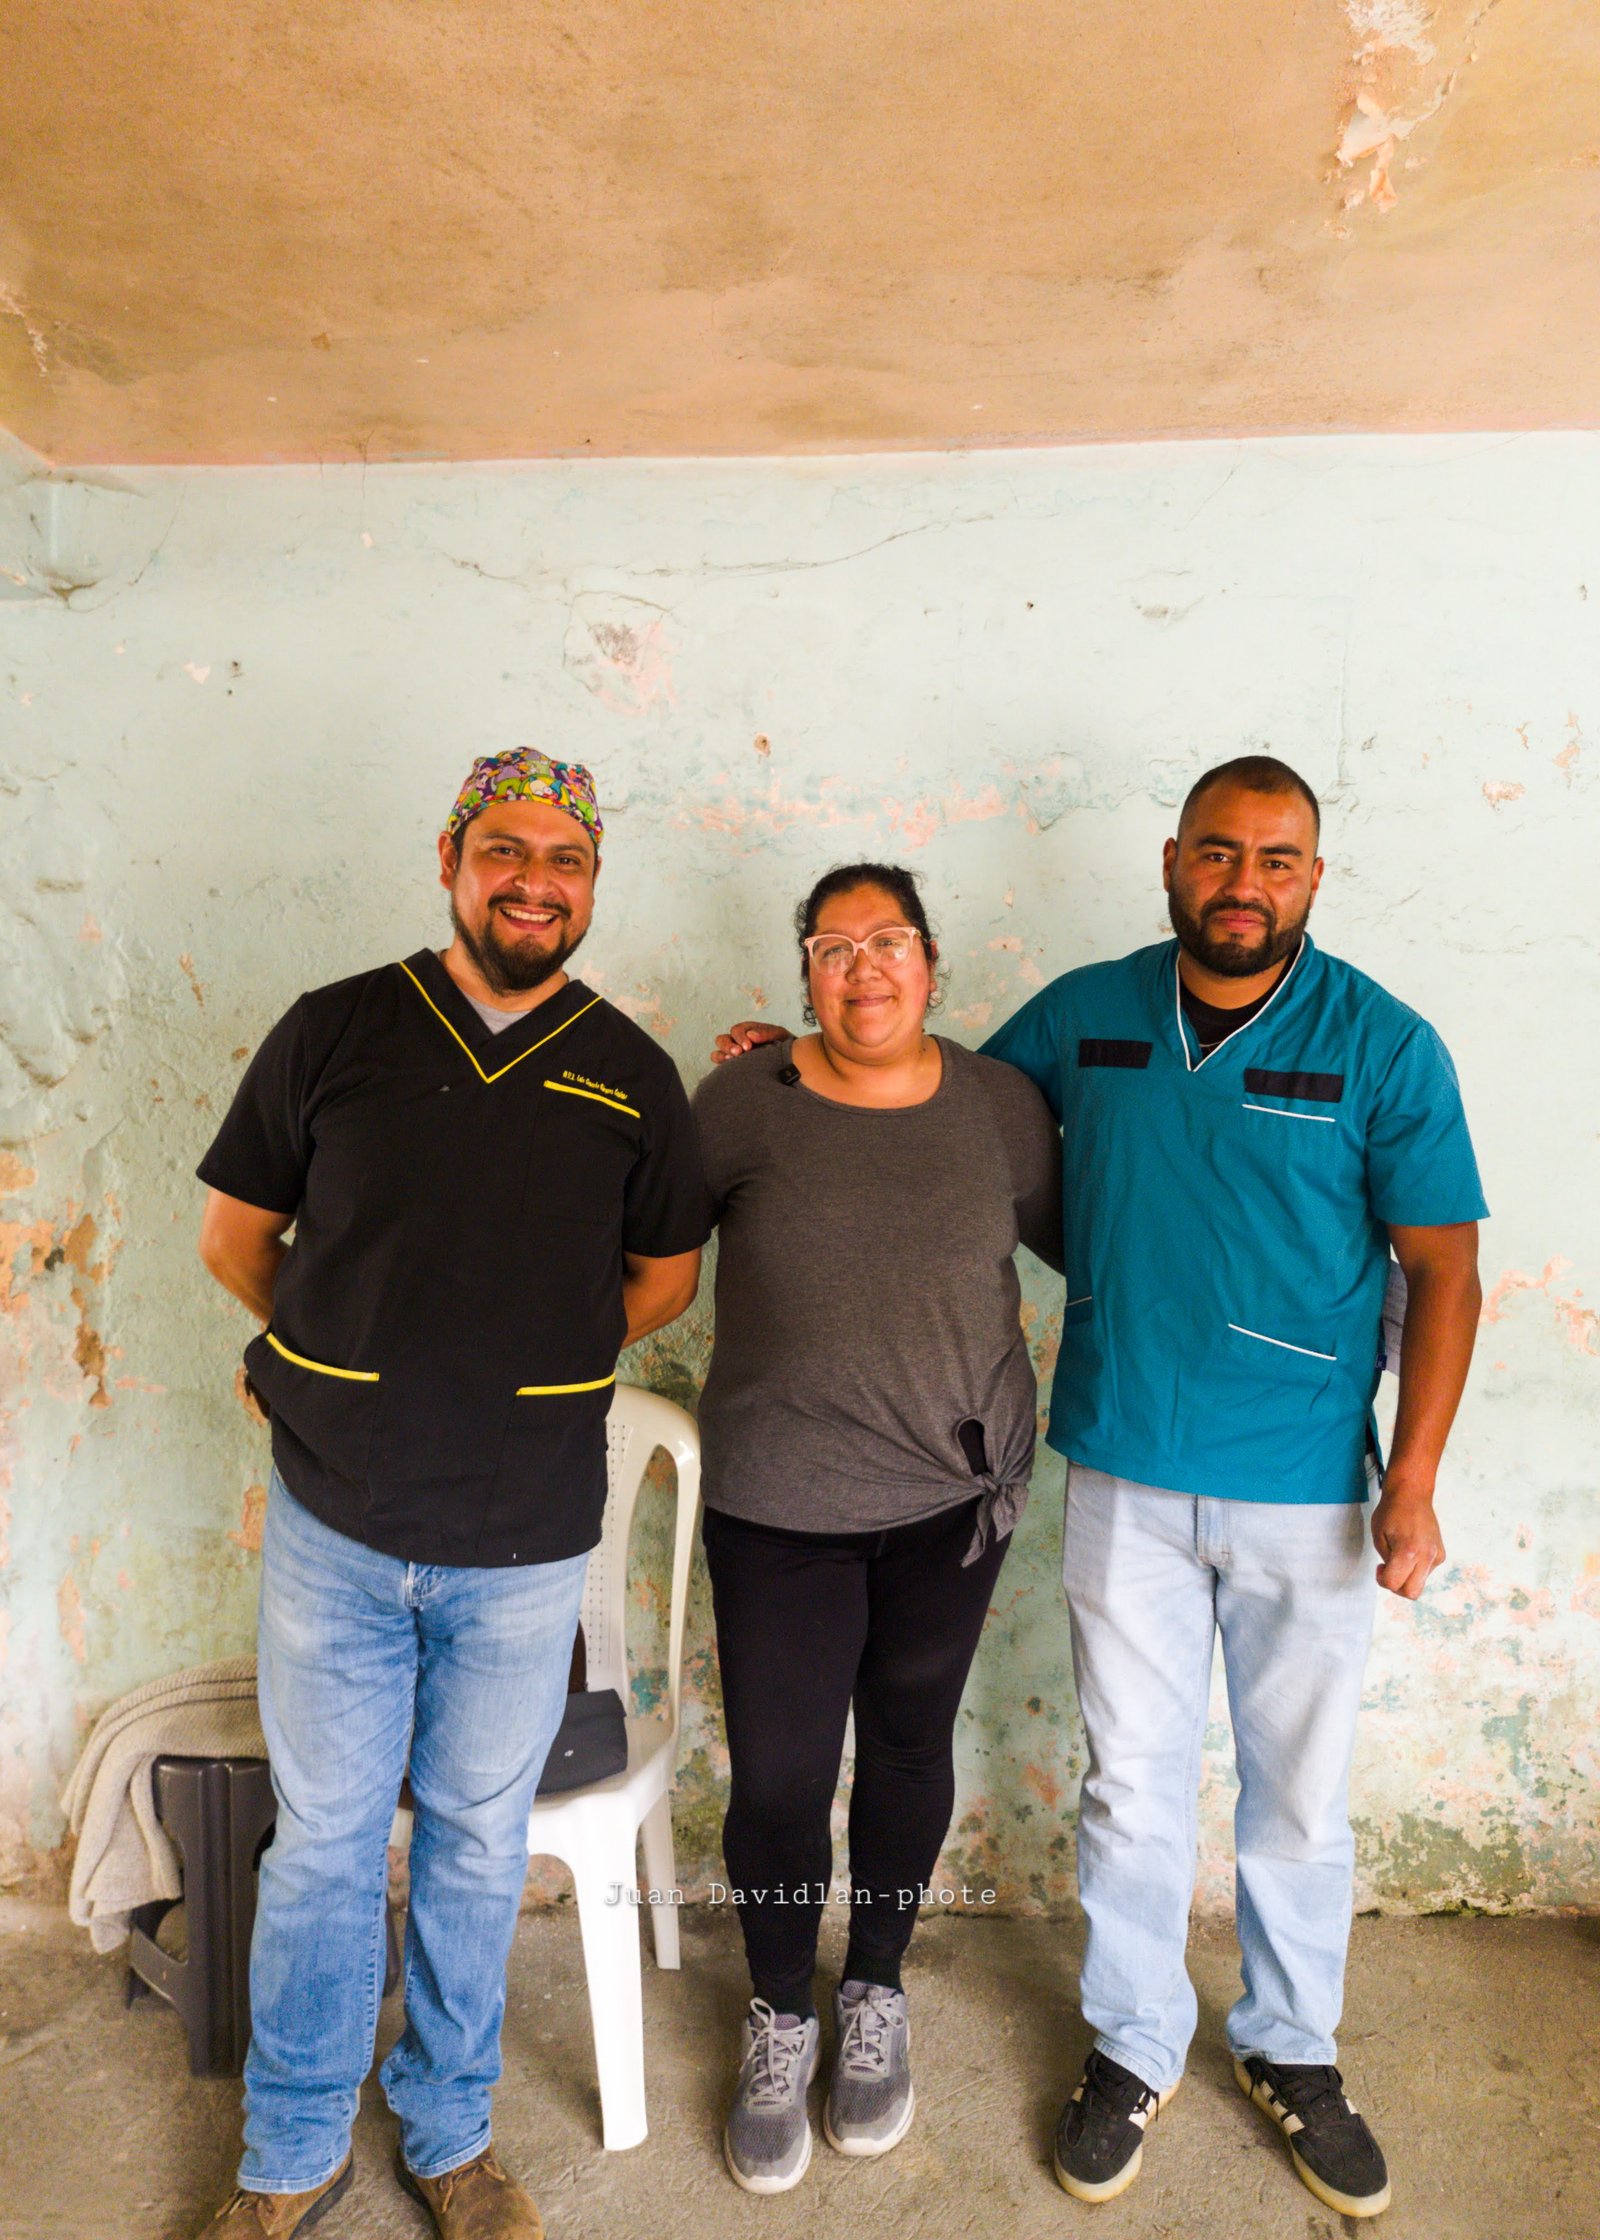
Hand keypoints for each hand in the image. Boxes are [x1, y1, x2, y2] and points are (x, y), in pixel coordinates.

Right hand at [712, 1020, 790, 1062]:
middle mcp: (737, 1042)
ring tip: (731, 1061)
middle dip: (728, 1046)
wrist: (791, 1063)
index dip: (740, 1037)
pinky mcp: (733, 1069)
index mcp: (747, 1031)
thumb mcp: (779, 1035)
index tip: (748, 1047)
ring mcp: (733, 1056)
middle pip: (722, 1040)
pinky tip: (730, 1071)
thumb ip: (766, 1033)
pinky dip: (722, 1068)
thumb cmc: (784, 1046)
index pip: (736, 1030)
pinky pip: (722, 1068)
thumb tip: (751, 1036)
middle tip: (738, 1053)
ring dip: (721, 1056)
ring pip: (718, 1053)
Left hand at [1370, 1483, 1444, 1599]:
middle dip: (1397, 1587)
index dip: (1382, 1580)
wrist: (1412, 1495)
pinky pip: (1426, 1572)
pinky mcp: (1441, 1555)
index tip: (1380, 1567)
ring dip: (1406, 1577)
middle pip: (1412, 1593)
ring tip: (1400, 1556)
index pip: (1394, 1584)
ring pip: (1420, 1583)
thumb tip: (1394, 1577)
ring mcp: (1436, 1556)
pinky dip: (1416, 1568)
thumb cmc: (1391, 1512)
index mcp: (1408, 1551)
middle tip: (1389, 1570)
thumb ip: (1387, 1561)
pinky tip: (1411, 1551)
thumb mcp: (1378, 1537)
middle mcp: (1427, 1556)